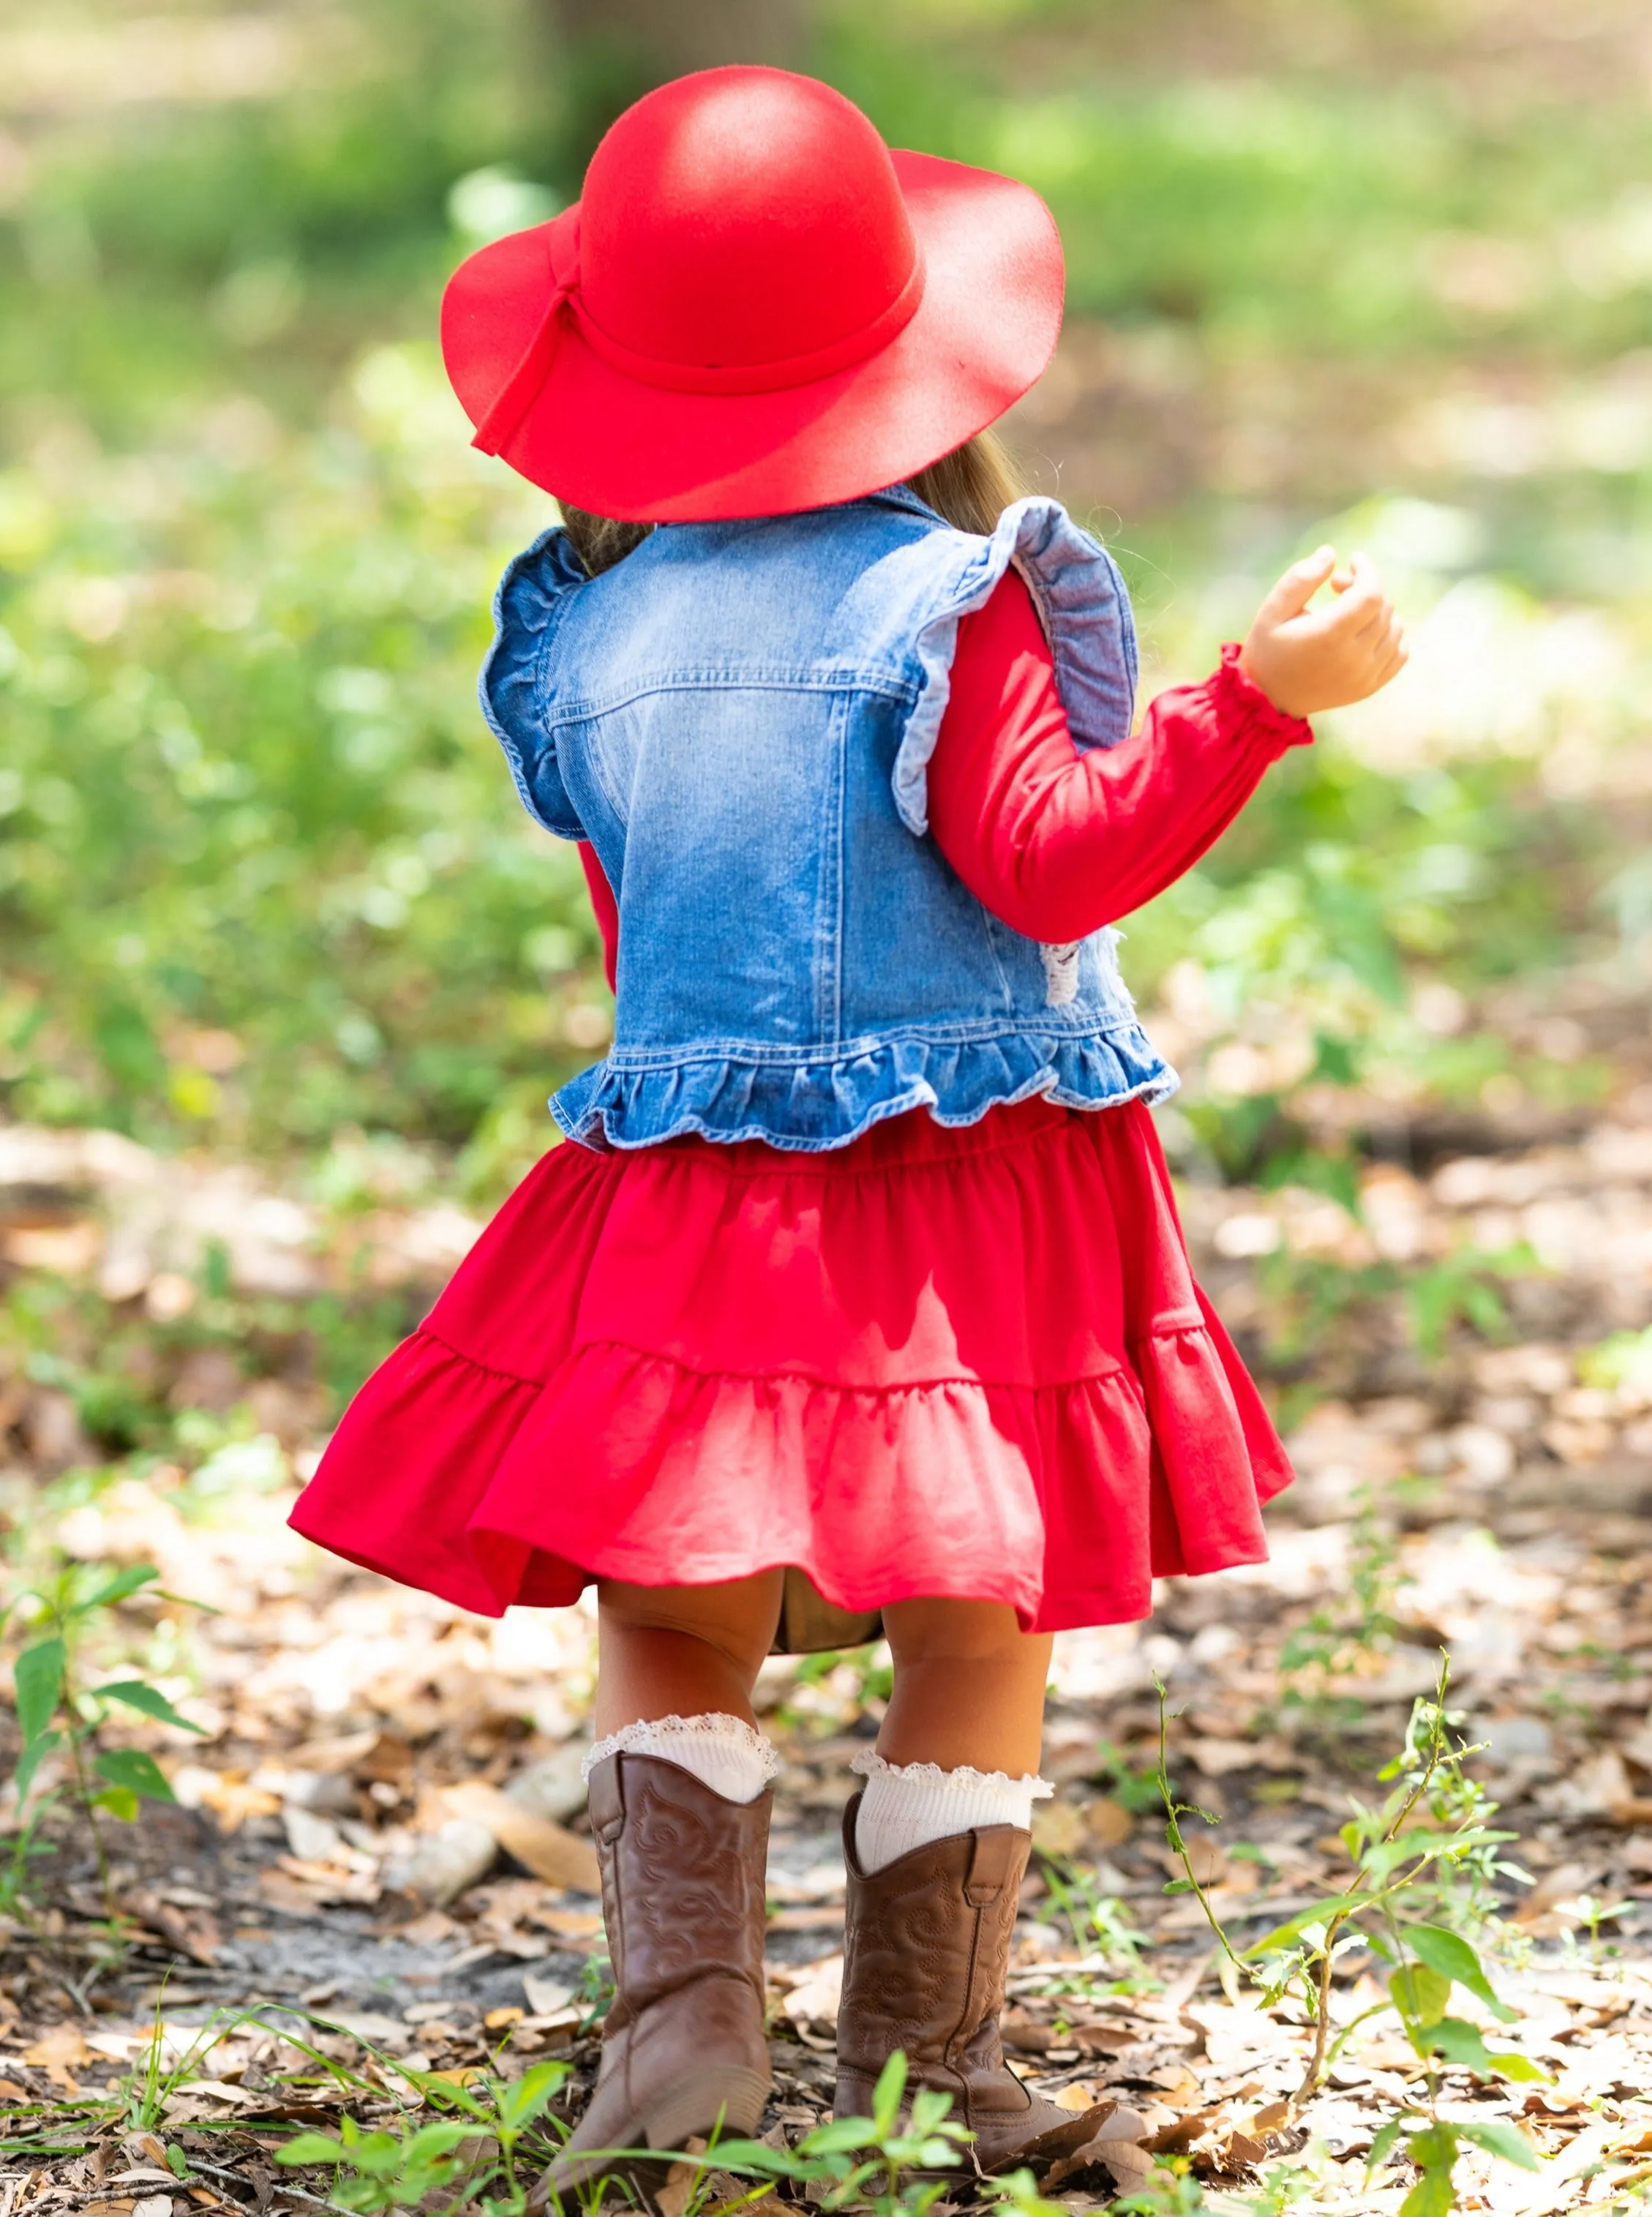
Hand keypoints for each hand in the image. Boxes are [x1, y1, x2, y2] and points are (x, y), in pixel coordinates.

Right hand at [1239, 545, 1406, 718]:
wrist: (1268, 700)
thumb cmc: (1268, 650)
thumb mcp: (1273, 610)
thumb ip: (1301, 578)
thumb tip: (1331, 553)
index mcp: (1329, 636)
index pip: (1371, 594)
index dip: (1367, 571)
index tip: (1353, 561)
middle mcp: (1353, 658)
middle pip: (1383, 607)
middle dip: (1365, 587)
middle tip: (1337, 587)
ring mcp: (1365, 676)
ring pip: (1395, 627)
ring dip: (1378, 610)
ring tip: (1350, 611)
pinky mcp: (1370, 687)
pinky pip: (1400, 652)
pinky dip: (1391, 635)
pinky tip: (1368, 630)